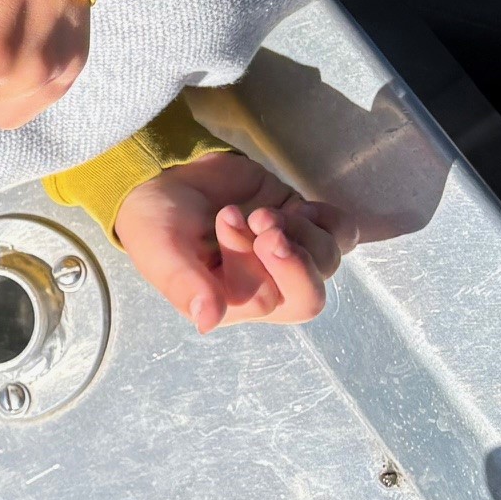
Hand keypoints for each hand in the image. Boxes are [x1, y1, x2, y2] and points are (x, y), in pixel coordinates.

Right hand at [113, 150, 352, 332]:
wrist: (167, 177)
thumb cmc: (157, 221)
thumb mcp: (160, 252)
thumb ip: (183, 285)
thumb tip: (207, 321)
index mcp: (231, 306)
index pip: (262, 299)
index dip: (248, 259)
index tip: (225, 218)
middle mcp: (266, 289)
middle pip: (308, 299)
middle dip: (294, 263)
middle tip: (265, 224)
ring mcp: (289, 258)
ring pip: (326, 261)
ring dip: (300, 232)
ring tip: (262, 212)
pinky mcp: (304, 226)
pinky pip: (343, 234)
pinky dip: (328, 221)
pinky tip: (298, 209)